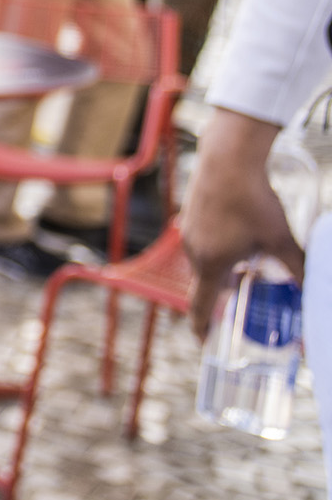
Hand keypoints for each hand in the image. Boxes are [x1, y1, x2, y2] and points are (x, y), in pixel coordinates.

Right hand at [183, 108, 306, 337]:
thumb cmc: (252, 200)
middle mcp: (193, 250)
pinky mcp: (189, 213)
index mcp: (211, 264)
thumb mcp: (280, 238)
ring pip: (206, 258)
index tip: (203, 341)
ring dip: (224, 262)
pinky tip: (238, 226)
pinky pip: (202, 239)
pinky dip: (218, 242)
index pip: (200, 306)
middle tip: (249, 285)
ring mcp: (188, 230)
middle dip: (227, 287)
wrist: (228, 158)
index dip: (202, 326)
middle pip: (207, 281)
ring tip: (249, 251)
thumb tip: (311, 288)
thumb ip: (296, 266)